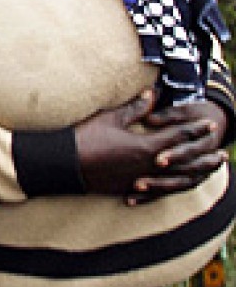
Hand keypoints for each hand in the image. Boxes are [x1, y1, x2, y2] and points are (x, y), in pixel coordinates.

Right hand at [75, 91, 225, 202]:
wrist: (66, 165)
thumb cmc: (86, 138)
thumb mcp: (111, 118)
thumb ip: (135, 108)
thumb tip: (152, 95)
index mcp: (147, 147)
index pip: (179, 137)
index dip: (195, 129)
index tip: (209, 125)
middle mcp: (149, 166)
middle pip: (185, 162)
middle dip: (204, 156)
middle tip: (221, 153)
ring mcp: (142, 180)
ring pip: (177, 179)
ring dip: (195, 174)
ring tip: (207, 172)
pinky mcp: (132, 189)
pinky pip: (160, 191)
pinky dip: (172, 188)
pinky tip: (178, 186)